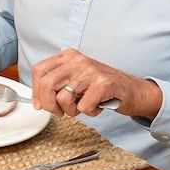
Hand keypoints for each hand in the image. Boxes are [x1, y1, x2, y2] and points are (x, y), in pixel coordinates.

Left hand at [30, 48, 162, 118]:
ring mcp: (90, 70)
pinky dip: (89, 112)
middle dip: (50, 105)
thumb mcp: (75, 79)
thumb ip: (56, 84)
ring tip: (84, 107)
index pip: (39, 71)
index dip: (36, 91)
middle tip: (60, 112)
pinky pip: (83, 106)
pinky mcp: (103, 84)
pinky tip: (98, 105)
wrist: (133, 90)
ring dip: (72, 111)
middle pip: (47, 84)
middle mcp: (77, 60)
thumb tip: (37, 101)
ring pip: (64, 98)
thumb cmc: (101, 87)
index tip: (39, 105)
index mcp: (68, 56)